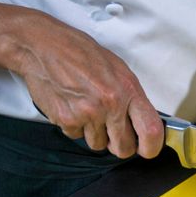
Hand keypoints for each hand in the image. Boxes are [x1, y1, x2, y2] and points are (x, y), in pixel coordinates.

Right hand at [0, 0, 162, 158]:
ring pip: (98, 145)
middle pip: (123, 148)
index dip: (151, 148)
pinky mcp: (66, 120)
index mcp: (128, 90)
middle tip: (112, 131)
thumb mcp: (117, 69)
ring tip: (87, 108)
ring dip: (94, 133)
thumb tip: (143, 122)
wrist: (44, 46)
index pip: (151, 131)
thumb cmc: (81, 54)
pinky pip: (77, 137)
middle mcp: (110, 105)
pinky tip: (72, 105)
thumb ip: (132, 97)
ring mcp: (87, 114)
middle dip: (118, 144)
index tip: (147, 149)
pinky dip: (75, 126)